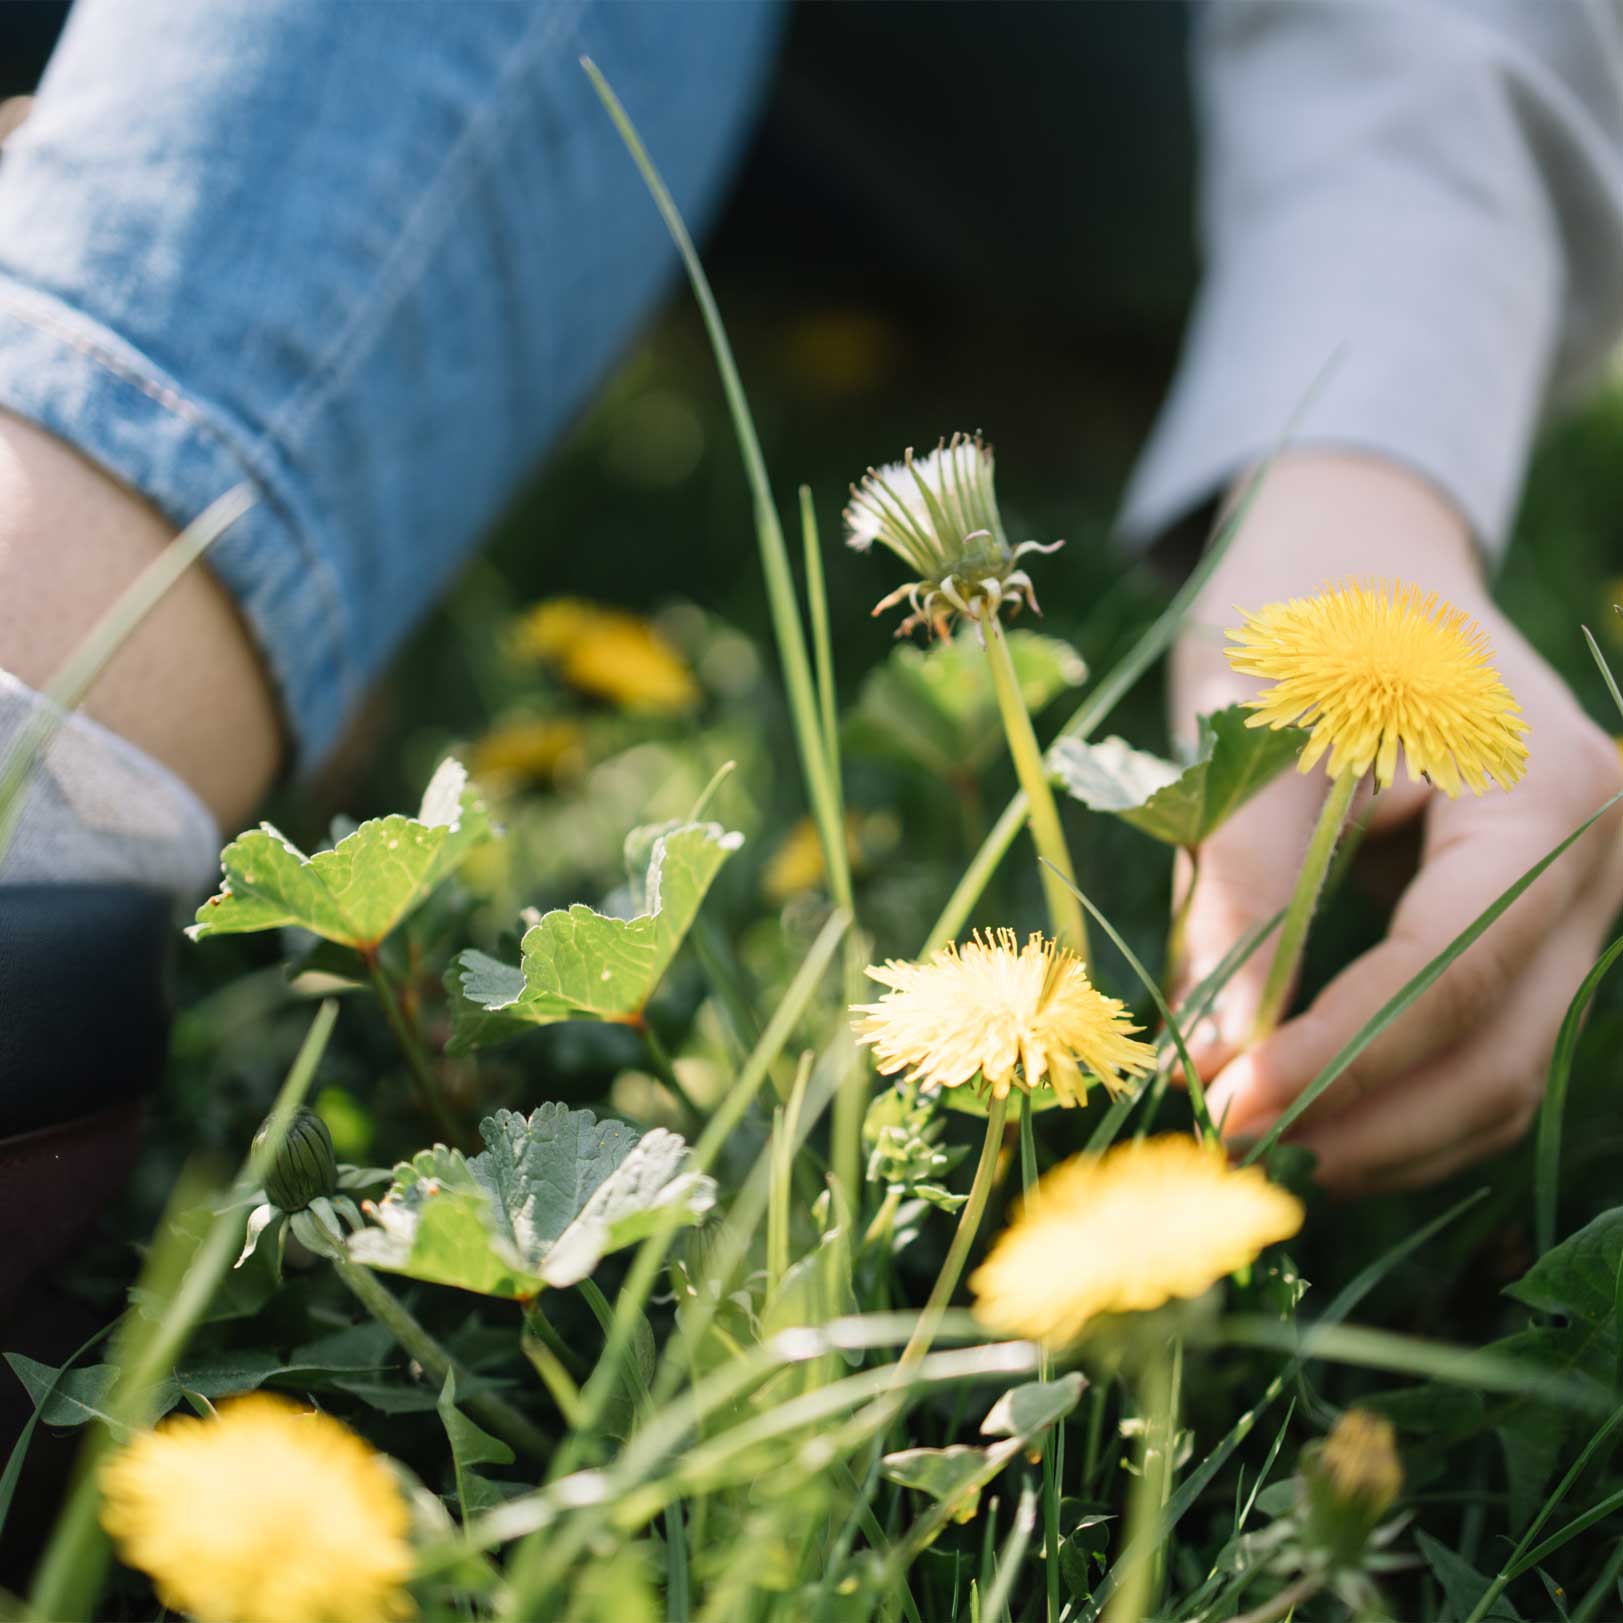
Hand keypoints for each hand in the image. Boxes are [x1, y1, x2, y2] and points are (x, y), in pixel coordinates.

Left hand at [1170, 451, 1622, 1193]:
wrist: (1361, 560)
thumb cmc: (1303, 629)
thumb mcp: (1257, 746)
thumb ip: (1243, 897)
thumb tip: (1219, 1055)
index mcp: (1547, 793)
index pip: (1452, 969)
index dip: (1340, 1054)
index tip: (1230, 1102)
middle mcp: (1598, 858)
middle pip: (1496, 1047)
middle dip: (1359, 1116)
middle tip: (1230, 1144)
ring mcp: (1582, 900)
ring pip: (1501, 1069)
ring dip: (1380, 1129)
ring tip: (1257, 1144)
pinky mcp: (1538, 929)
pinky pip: (1485, 1043)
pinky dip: (1401, 1093)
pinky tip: (1311, 1112)